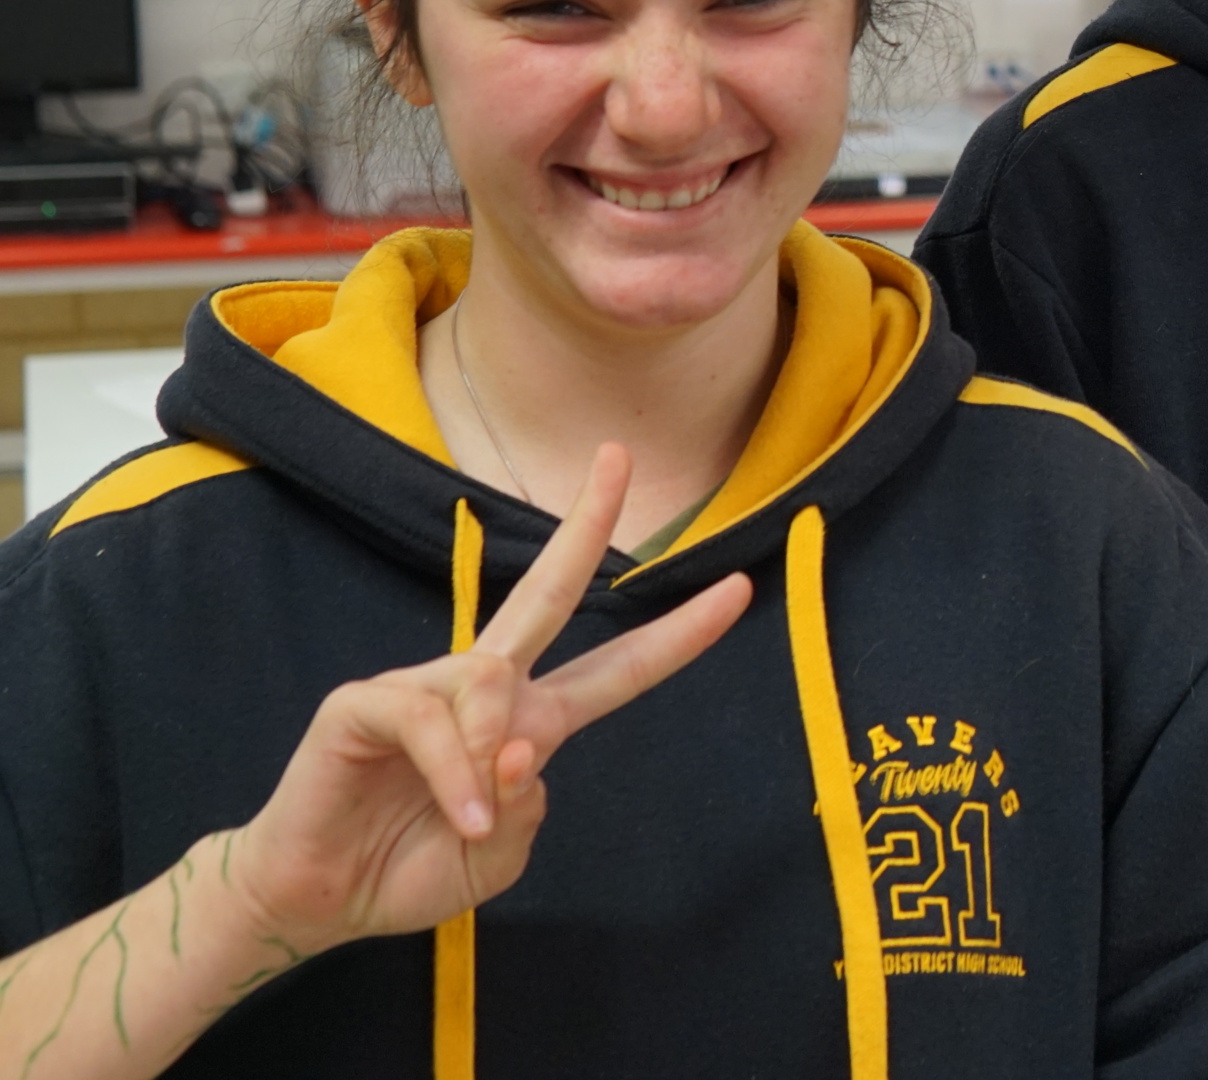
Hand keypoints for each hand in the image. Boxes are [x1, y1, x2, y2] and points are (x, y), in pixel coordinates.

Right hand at [222, 447, 748, 960]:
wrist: (319, 902)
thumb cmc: (409, 870)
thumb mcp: (494, 860)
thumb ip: (524, 812)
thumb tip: (518, 752)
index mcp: (530, 721)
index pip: (616, 669)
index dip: (677, 635)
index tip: (738, 589)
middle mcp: (485, 688)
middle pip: (546, 593)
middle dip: (585, 524)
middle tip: (618, 456)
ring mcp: (424, 685)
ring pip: (493, 684)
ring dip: (489, 758)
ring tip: (468, 818)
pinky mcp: (366, 701)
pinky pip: (432, 717)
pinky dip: (453, 769)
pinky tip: (455, 812)